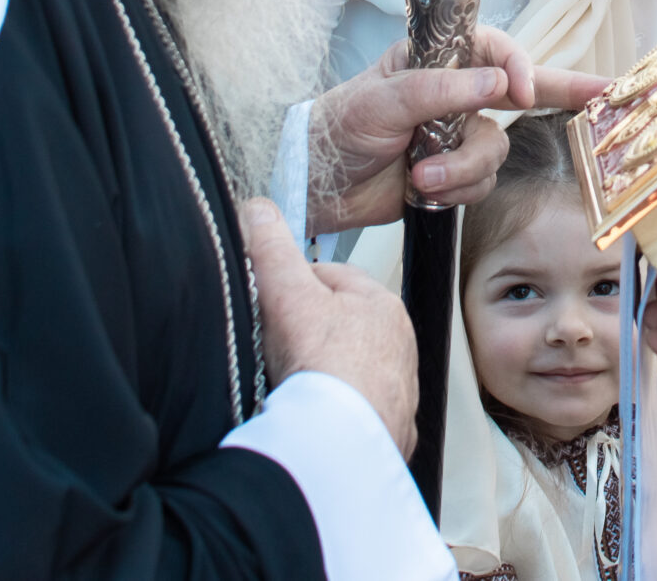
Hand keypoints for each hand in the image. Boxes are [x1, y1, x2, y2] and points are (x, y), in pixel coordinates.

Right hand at [244, 197, 418, 453]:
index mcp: (384, 307)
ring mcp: (397, 394)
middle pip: (340, 327)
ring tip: (287, 385)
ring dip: (321, 376)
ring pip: (350, 372)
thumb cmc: (324, 369)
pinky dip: (332, 416)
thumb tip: (256, 209)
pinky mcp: (386, 435)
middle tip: (272, 347)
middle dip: (307, 334)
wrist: (340, 447)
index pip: (332, 279)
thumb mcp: (287, 294)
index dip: (293, 286)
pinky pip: (354, 416)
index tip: (269, 300)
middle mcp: (400, 349)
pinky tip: (308, 418)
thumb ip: (270, 248)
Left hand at [308, 28, 605, 232]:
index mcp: (436, 59)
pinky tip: (424, 190)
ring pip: (495, 149)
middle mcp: (454, 93)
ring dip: (463, 167)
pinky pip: (481, 182)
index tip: (522, 94)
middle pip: (521, 90)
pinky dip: (456, 189)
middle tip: (605, 92)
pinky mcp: (454, 173)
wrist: (317, 185)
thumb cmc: (337, 127)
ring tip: (423, 177)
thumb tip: (494, 81)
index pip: (493, 49)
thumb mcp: (381, 101)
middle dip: (564, 92)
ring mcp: (456, 134)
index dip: (518, 66)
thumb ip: (438, 90)